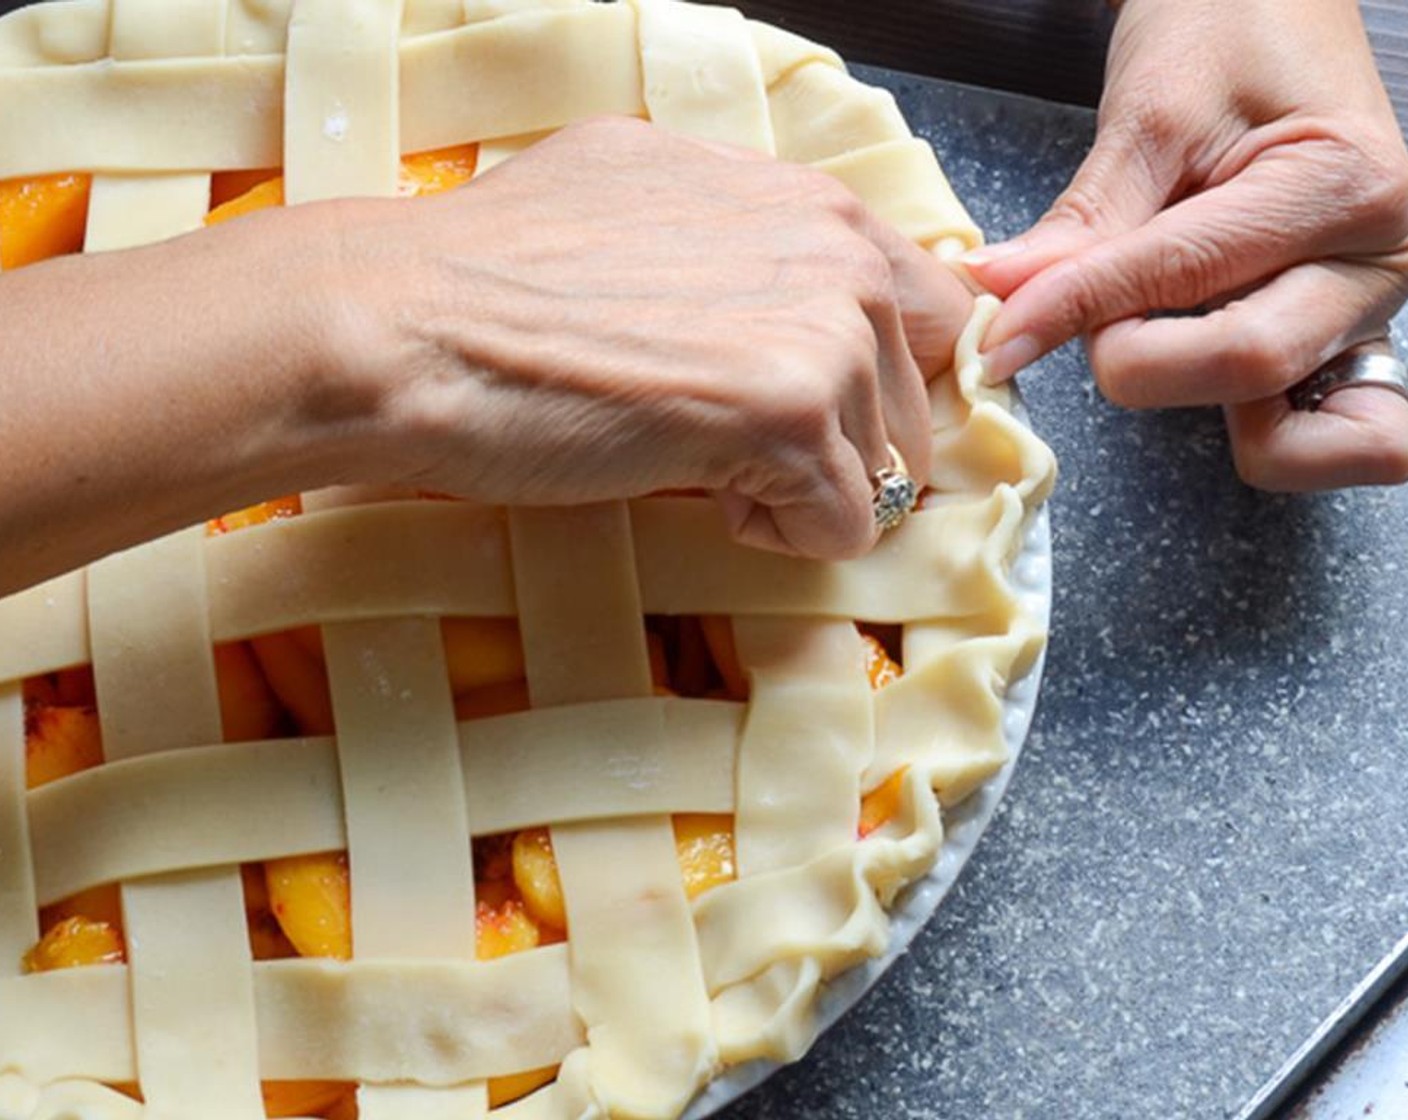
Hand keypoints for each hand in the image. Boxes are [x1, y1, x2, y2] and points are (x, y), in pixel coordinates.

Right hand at [315, 117, 971, 557]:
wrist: (409, 324)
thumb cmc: (496, 276)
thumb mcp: (644, 207)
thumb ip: (741, 241)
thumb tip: (777, 300)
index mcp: (808, 200)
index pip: (926, 307)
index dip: (876, 376)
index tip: (816, 411)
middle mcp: (836, 248)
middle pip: (912, 398)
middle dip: (839, 440)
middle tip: (732, 443)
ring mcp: (821, 328)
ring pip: (884, 468)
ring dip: (799, 487)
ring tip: (699, 461)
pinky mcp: (788, 414)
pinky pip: (845, 526)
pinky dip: (779, 536)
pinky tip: (701, 493)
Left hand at [962, 0, 1407, 489]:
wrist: (1278, 6)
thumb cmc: (1230, 27)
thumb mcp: (1151, 112)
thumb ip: (1084, 224)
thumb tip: (1001, 297)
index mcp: (1345, 186)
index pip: (1186, 282)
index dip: (1076, 311)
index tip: (998, 334)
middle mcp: (1376, 263)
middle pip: (1243, 368)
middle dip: (1134, 360)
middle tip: (1087, 311)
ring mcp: (1364, 312)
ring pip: (1272, 416)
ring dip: (1181, 388)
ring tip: (1143, 322)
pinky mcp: (1335, 342)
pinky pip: (1295, 420)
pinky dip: (1235, 413)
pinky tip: (1178, 360)